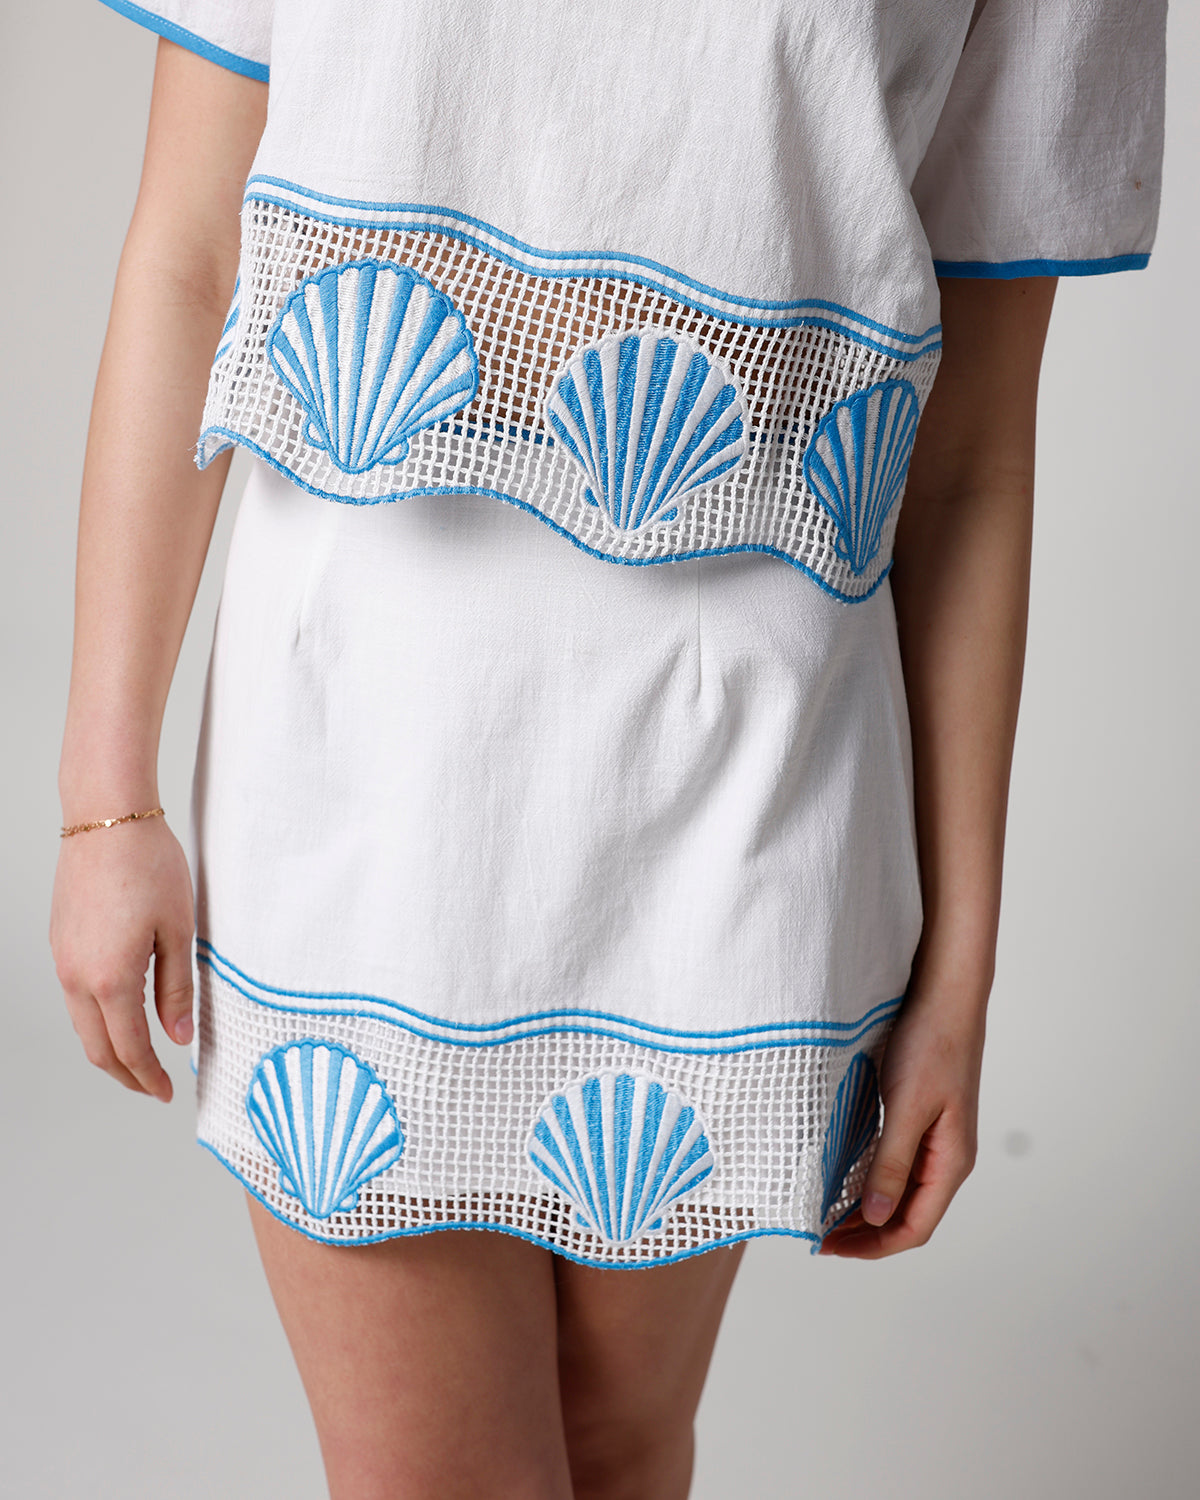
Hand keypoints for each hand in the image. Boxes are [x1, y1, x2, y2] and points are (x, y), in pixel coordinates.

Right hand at [49, 815, 195, 1102]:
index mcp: (111, 978)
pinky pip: (74, 998)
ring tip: (141, 1058)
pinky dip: (96, 1020)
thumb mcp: (179, 929)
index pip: (130, 1048)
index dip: (149, 1077)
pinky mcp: (60, 943)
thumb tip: (178, 1036)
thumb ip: (177, 988)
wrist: (108, 818)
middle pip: (97, 1048)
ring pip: (81, 1025)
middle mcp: (77, 976)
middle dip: (126, 1074)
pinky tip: (121, 1015)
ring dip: (109, 1049)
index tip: (167, 1092)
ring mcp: (63, 960)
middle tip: (153, 1087)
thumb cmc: (149, 864)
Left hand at [818, 983, 985, 1257]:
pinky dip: (871, 1181)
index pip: (914, 1228)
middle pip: (908, 1216)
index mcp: (951, 1162)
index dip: (873, 1245)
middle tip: (821, 1236)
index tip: (829, 1245)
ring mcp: (937, 1140)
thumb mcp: (906, 1107)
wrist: (944, 998)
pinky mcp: (923, 1120)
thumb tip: (874, 1217)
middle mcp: (948, 1158)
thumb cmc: (931, 1045)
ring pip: (902, 1193)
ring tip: (827, 1215)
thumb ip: (891, 1163)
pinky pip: (898, 1165)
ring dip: (867, 1210)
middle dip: (866, 1233)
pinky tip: (844, 1178)